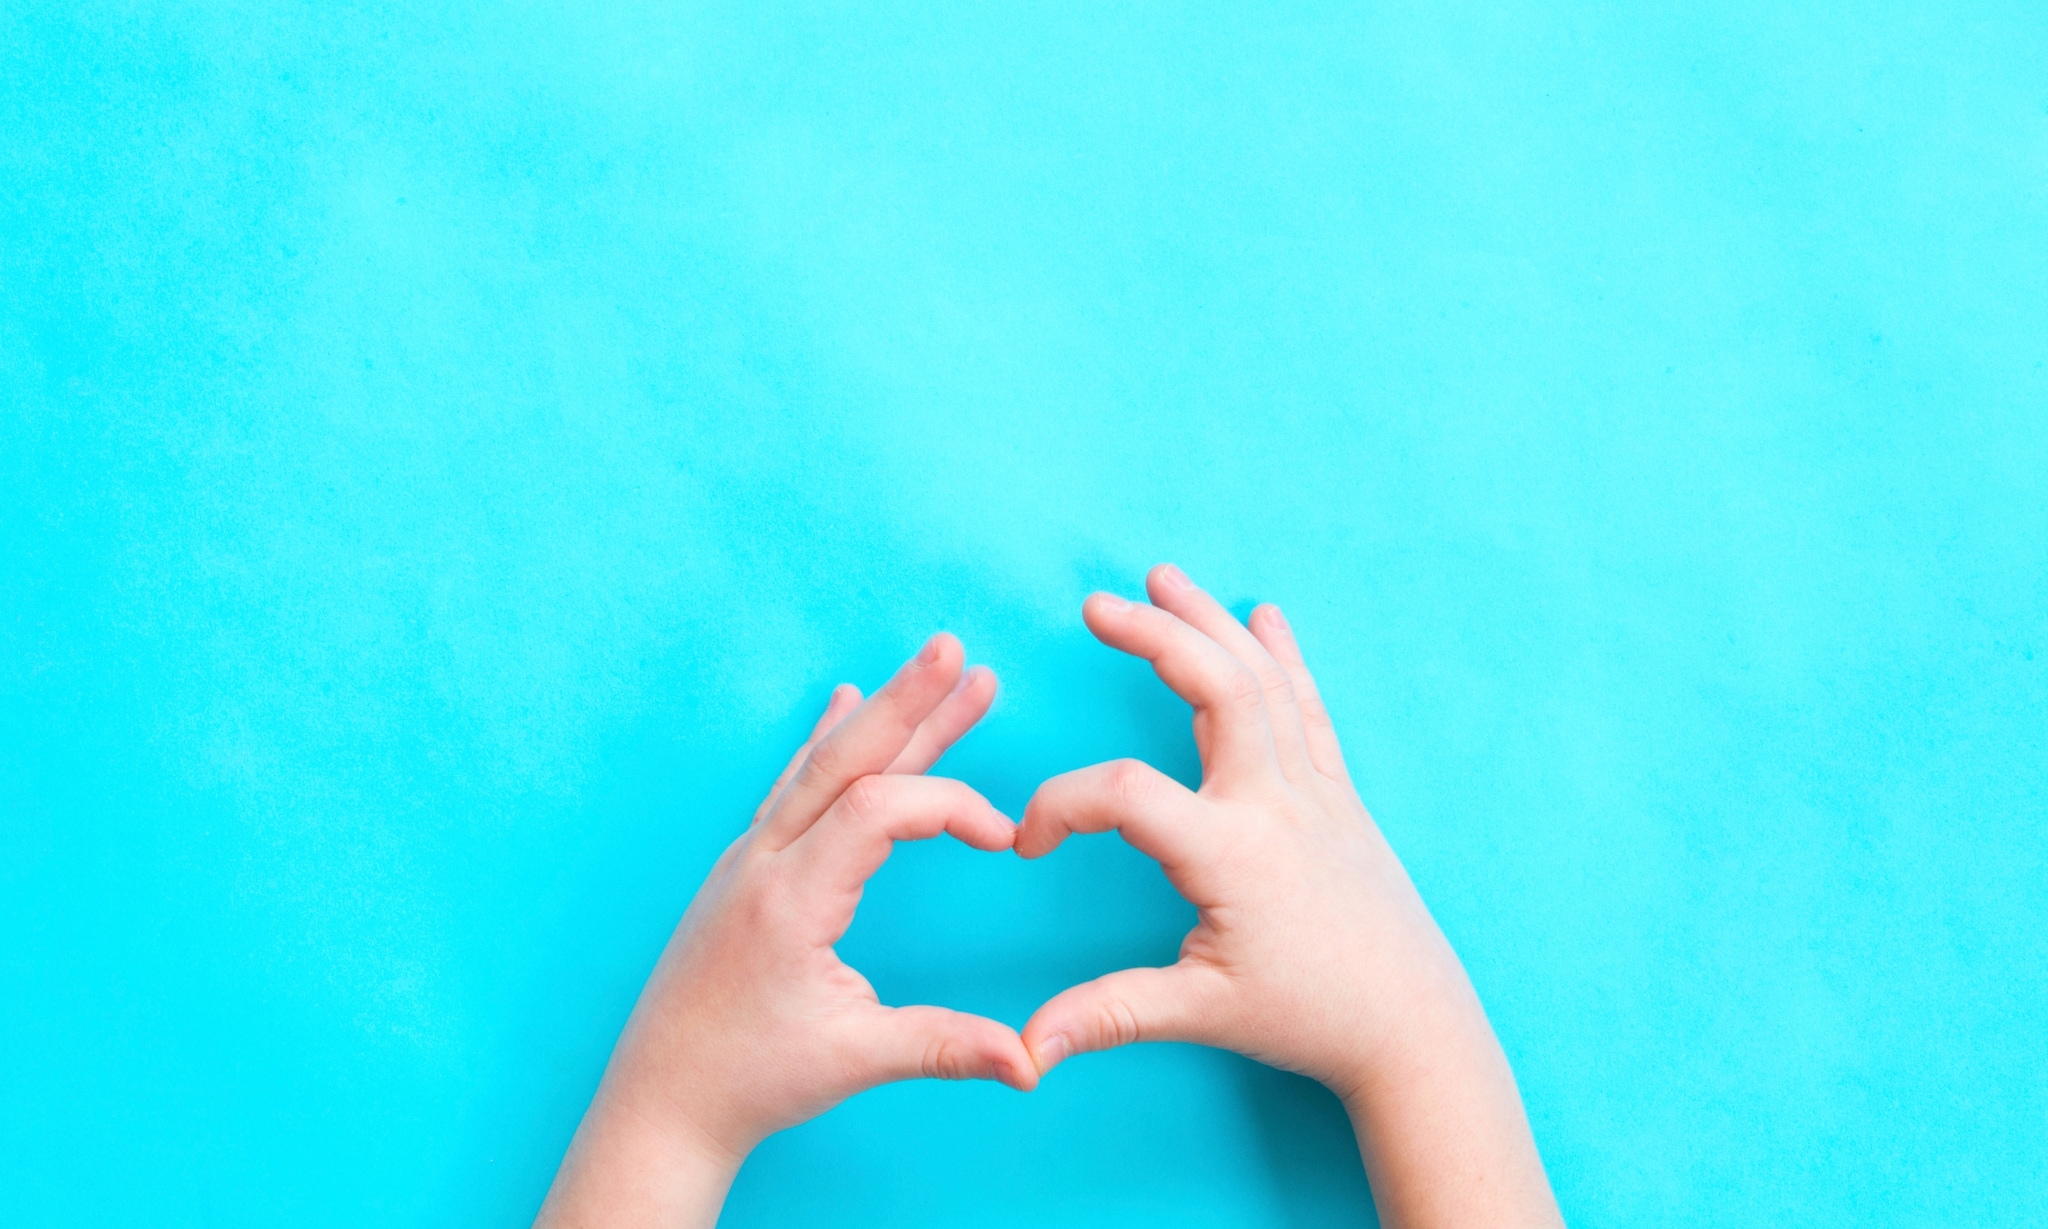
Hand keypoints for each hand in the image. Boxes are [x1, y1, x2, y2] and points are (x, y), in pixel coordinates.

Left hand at [536, 634, 1035, 1228]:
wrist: (661, 1101)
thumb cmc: (750, 1080)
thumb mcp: (855, 1059)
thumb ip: (947, 1047)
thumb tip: (1034, 1065)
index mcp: (790, 899)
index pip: (877, 811)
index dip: (950, 809)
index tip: (1007, 837)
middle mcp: (762, 861)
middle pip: (843, 758)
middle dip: (907, 702)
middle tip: (958, 651)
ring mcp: (746, 857)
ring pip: (821, 764)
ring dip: (884, 714)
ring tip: (939, 667)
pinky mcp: (744, 867)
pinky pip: (793, 785)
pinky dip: (830, 740)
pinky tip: (845, 699)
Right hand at [1017, 565, 1560, 1228]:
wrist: (1414, 1027)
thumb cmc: (1310, 1019)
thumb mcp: (1200, 1015)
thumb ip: (1108, 1015)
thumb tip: (1025, 1050)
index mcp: (1233, 855)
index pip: (1126, 794)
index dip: (1060, 806)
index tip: (1026, 842)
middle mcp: (1277, 807)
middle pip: (1219, 689)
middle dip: (1158, 636)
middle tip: (1096, 606)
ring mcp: (1315, 794)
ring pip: (1266, 683)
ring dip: (1212, 624)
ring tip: (1164, 578)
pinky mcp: (1340, 798)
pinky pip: (1311, 710)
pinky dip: (1286, 658)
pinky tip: (1265, 615)